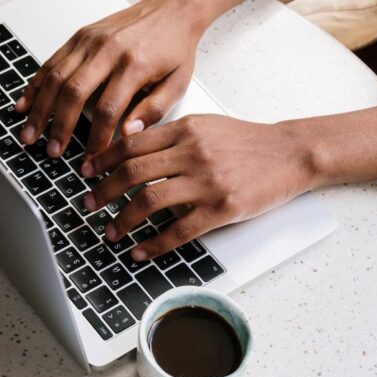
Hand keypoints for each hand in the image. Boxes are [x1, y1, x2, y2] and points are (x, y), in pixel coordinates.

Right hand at [15, 0, 204, 157]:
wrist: (171, 9)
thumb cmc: (174, 48)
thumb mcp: (177, 84)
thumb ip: (154, 111)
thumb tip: (128, 135)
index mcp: (134, 65)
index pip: (108, 110)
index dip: (95, 139)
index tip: (90, 161)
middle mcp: (108, 51)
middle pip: (74, 93)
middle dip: (58, 126)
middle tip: (51, 151)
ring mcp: (90, 41)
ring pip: (56, 77)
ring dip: (39, 109)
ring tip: (29, 134)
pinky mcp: (80, 36)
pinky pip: (51, 62)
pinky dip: (35, 85)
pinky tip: (25, 104)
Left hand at [78, 100, 376, 260]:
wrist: (291, 153)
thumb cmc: (247, 142)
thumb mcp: (206, 125)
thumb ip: (171, 134)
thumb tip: (131, 147)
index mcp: (185, 129)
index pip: (131, 144)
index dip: (102, 159)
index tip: (86, 172)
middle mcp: (193, 152)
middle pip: (132, 173)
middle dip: (103, 191)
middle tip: (88, 204)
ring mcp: (208, 182)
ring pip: (149, 201)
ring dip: (122, 220)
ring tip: (110, 232)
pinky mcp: (223, 208)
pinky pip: (179, 230)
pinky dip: (153, 244)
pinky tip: (140, 251)